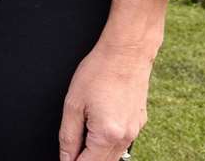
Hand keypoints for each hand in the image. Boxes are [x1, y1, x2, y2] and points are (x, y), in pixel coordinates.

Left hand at [58, 41, 153, 160]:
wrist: (126, 53)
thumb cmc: (99, 72)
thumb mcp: (73, 104)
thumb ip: (68, 136)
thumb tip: (66, 157)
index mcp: (107, 134)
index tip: (65, 159)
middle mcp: (125, 137)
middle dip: (85, 159)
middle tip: (71, 150)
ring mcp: (135, 131)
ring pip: (115, 155)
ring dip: (97, 153)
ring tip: (83, 134)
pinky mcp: (139, 123)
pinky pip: (123, 142)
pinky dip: (109, 142)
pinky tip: (99, 126)